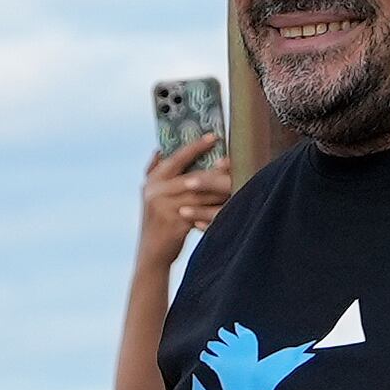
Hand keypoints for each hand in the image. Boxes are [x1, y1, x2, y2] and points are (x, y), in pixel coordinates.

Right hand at [136, 135, 234, 259]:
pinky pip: (202, 211)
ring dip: (220, 188)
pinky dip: (216, 206)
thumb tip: (160, 150)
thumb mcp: (152, 196)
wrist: (151, 254)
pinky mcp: (175, 223)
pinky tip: (231, 202)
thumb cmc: (158, 221)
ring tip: (238, 179)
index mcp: (152, 181)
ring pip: (200, 194)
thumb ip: (154, 173)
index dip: (195, 146)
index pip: (176, 158)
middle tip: (233, 159)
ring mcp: (164, 208)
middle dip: (214, 169)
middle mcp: (155, 192)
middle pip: (192, 176)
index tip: (214, 136)